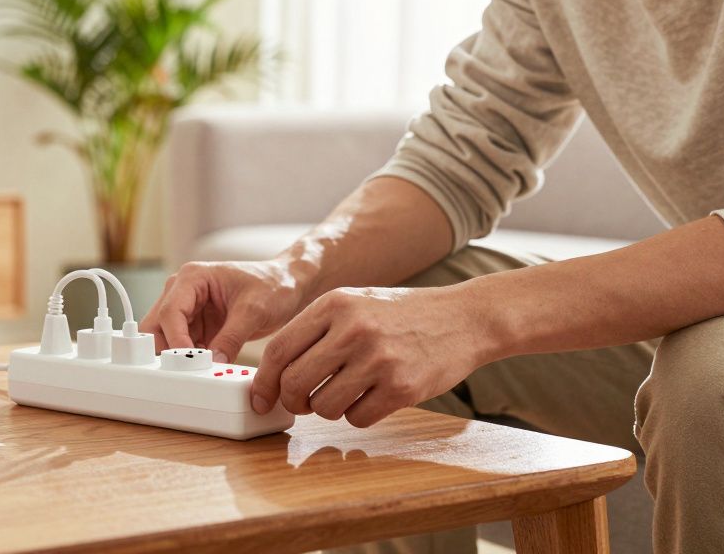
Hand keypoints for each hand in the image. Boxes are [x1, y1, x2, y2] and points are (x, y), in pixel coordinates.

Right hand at [141, 259, 311, 363]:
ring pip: (164, 339)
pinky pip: (182, 346)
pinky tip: (205, 366)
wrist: (286, 285)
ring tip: (200, 368)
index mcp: (193, 278)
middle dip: (166, 349)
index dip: (176, 340)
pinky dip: (189, 359)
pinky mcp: (196, 326)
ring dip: (177, 356)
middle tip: (185, 368)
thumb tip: (214, 362)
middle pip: (156, 326)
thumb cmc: (272, 285)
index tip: (189, 361)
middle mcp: (183, 291)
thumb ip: (232, 337)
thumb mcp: (254, 311)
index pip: (170, 312)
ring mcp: (187, 309)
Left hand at [249, 285, 494, 426]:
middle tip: (301, 403)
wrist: (462, 318)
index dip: (265, 381)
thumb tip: (273, 373)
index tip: (261, 398)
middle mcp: (353, 329)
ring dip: (327, 410)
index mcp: (334, 305)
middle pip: (295, 382)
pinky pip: (357, 418)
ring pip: (324, 407)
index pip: (279, 350)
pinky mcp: (402, 388)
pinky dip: (357, 415)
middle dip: (292, 401)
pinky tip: (372, 397)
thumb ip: (314, 331)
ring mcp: (378, 360)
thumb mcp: (353, 304)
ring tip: (345, 394)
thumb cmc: (399, 315)